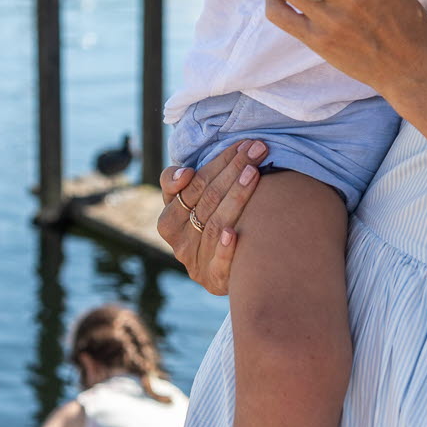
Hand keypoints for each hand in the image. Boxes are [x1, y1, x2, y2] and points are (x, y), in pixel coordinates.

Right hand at [158, 140, 265, 293]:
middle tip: (258, 148)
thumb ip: (178, 182)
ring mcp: (195, 262)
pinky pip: (218, 265)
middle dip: (234, 169)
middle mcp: (178, 242)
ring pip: (215, 224)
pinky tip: (233, 233)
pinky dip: (224, 249)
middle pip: (206, 200)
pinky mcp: (213, 281)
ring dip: (236, 196)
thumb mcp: (191, 202)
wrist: (224, 271)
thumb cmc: (209, 222)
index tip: (239, 146)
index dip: (217, 163)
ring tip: (255, 172)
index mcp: (168, 220)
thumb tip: (185, 173)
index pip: (190, 186)